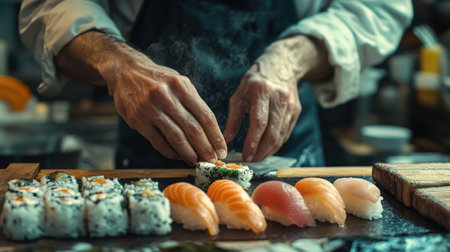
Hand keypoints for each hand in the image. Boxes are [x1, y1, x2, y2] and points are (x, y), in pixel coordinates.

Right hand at [55, 31, 226, 165]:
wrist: (125, 71)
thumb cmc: (158, 80)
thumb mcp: (179, 83)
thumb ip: (193, 104)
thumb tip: (211, 132)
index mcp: (182, 86)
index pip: (205, 116)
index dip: (215, 136)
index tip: (222, 149)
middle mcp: (166, 96)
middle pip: (192, 129)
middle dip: (205, 148)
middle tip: (212, 160)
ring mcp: (150, 109)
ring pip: (176, 137)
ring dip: (189, 154)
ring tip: (197, 162)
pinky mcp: (137, 120)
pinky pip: (158, 142)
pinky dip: (171, 152)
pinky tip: (179, 156)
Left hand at [223, 64, 300, 161]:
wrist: (281, 66)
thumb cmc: (254, 82)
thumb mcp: (239, 94)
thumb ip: (233, 118)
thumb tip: (225, 140)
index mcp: (262, 92)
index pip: (259, 122)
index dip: (252, 142)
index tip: (245, 156)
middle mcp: (279, 99)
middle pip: (272, 133)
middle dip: (261, 151)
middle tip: (250, 160)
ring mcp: (290, 106)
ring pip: (280, 136)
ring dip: (268, 151)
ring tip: (256, 158)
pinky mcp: (296, 111)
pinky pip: (285, 133)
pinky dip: (275, 144)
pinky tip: (266, 149)